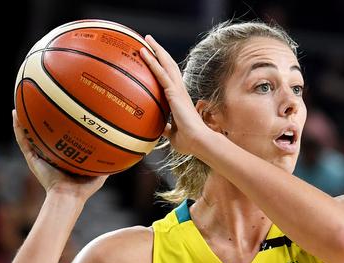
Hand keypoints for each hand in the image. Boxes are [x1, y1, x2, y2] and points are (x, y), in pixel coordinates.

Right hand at [12, 110, 106, 198]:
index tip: (58, 113)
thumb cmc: (84, 189)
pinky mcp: (32, 159)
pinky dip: (18, 127)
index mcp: (62, 158)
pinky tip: (15, 114)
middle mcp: (48, 156)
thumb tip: (118, 149)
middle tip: (37, 104)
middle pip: (41, 135)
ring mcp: (39, 157)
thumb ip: (106, 160)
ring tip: (19, 104)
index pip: (58, 140)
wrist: (68, 197)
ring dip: (23, 121)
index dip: (57, 128)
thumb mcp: (99, 172)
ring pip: (28, 135)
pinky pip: (23, 140)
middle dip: (39, 121)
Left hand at [140, 35, 214, 155]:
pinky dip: (152, 61)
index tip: (154, 59)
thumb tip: (159, 130)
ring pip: (165, 64)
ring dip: (156, 50)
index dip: (162, 67)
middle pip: (169, 65)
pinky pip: (160, 73)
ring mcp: (178, 90)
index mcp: (179, 99)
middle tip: (149, 41)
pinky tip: (143, 52)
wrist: (200, 142)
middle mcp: (179, 91)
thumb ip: (165, 129)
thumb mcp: (173, 134)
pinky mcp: (174, 93)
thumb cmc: (189, 142)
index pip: (169, 78)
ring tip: (146, 39)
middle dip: (159, 52)